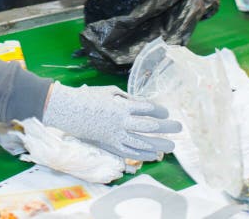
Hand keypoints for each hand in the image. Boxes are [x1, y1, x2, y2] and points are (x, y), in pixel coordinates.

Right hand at [41, 83, 181, 160]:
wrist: (69, 110)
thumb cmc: (90, 97)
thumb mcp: (110, 92)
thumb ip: (128, 99)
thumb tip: (144, 105)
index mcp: (121, 106)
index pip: (146, 109)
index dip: (159, 110)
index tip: (166, 112)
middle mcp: (120, 122)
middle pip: (148, 126)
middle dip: (166, 127)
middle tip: (178, 127)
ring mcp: (115, 135)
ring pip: (141, 142)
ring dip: (158, 144)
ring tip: (171, 146)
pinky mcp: (109, 144)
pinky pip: (129, 152)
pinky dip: (142, 154)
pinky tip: (154, 155)